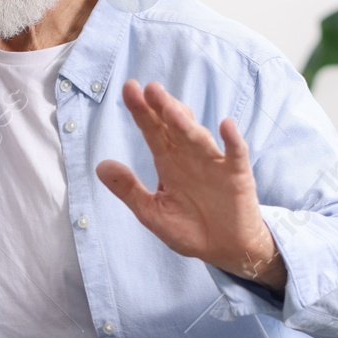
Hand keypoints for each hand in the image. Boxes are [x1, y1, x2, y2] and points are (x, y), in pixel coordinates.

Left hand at [95, 80, 285, 292]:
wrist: (225, 249)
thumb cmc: (190, 228)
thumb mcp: (152, 212)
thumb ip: (128, 190)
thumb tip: (100, 165)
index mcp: (168, 161)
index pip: (152, 130)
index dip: (141, 111)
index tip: (129, 88)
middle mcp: (190, 156)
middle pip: (173, 127)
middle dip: (161, 108)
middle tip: (149, 89)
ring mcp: (214, 163)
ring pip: (198, 137)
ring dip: (186, 123)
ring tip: (171, 108)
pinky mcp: (236, 176)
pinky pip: (235, 155)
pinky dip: (232, 141)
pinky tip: (226, 126)